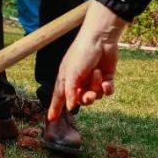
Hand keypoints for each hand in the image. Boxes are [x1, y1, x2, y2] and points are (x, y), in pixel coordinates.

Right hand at [48, 1, 127, 120]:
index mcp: (66, 77)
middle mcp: (78, 80)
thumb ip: (70, 92)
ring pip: (95, 96)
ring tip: (98, 75)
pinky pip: (107, 92)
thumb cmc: (81, 53)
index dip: (55, 108)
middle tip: (89, 94)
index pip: (59, 97)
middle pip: (80, 100)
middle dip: (86, 99)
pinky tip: (107, 81)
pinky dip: (107, 88)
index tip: (51, 119)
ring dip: (97, 87)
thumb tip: (71, 108)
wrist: (101, 39)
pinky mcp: (106, 78)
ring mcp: (92, 79)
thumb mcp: (72, 73)